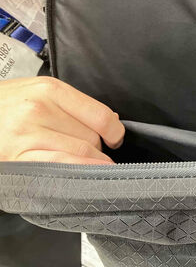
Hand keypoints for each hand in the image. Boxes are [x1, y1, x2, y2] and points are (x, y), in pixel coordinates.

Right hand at [0, 77, 123, 163]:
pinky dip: (79, 171)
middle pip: (92, 137)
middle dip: (96, 149)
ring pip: (81, 153)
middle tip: (88, 153)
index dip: (114, 132)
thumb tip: (111, 121)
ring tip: (84, 164)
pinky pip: (61, 165)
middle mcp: (40, 109)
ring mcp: (27, 134)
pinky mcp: (18, 157)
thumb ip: (72, 104)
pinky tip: (85, 176)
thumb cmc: (4, 106)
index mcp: (50, 89)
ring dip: (88, 163)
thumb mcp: (37, 92)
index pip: (101, 115)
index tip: (114, 139)